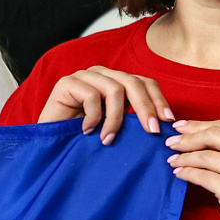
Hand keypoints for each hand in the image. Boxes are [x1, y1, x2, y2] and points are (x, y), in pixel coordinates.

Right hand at [35, 66, 172, 143]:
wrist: (50, 145)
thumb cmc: (85, 139)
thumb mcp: (116, 128)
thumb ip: (135, 121)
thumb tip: (166, 126)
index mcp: (117, 82)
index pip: (144, 82)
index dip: (158, 100)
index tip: (168, 121)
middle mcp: (103, 75)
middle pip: (133, 82)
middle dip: (146, 108)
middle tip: (151, 131)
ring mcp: (84, 76)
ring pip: (114, 89)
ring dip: (115, 119)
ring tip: (109, 140)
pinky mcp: (67, 82)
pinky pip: (91, 95)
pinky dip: (94, 117)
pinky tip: (88, 132)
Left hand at [164, 120, 219, 219]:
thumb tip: (195, 135)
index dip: (198, 125)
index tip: (180, 127)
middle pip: (213, 135)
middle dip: (188, 138)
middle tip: (171, 143)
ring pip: (205, 155)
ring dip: (184, 157)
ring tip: (172, 160)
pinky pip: (202, 175)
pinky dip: (187, 173)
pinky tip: (179, 174)